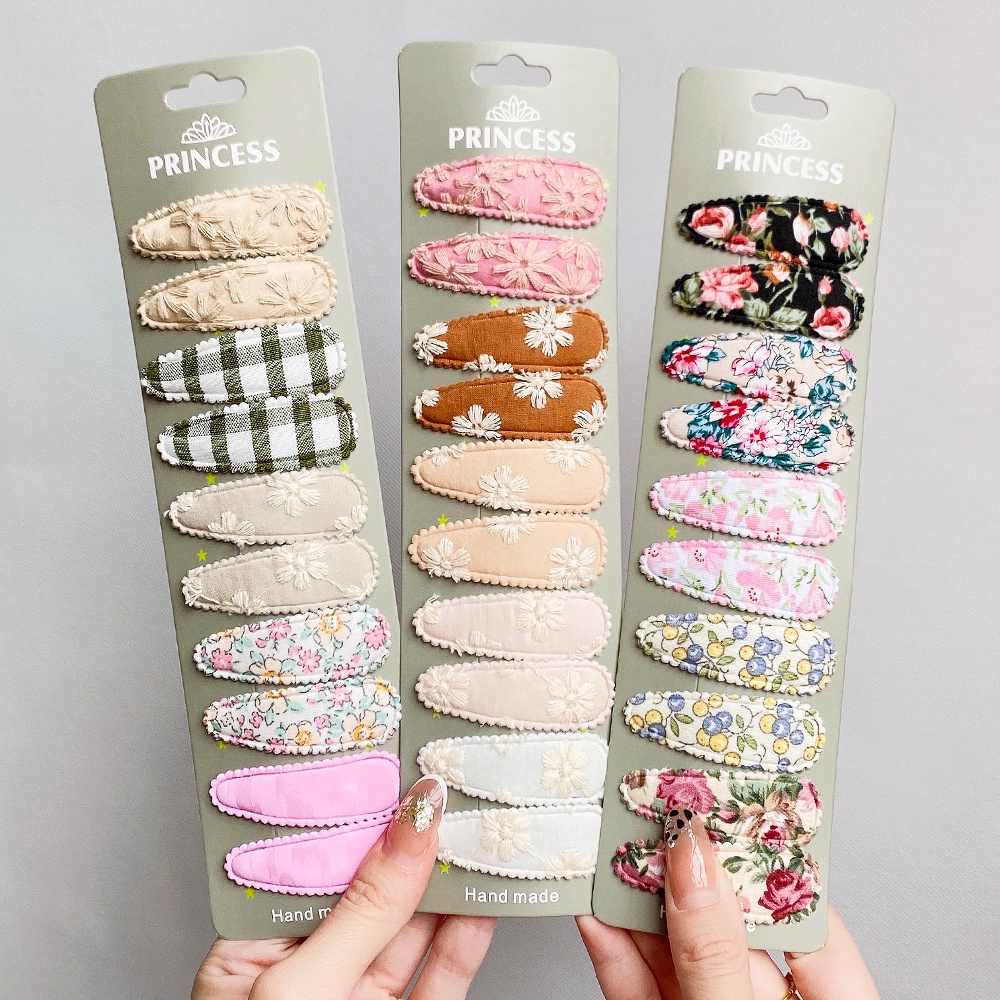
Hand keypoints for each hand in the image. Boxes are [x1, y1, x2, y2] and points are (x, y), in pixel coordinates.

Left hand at [192, 776, 495, 999]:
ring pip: (413, 921)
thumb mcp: (307, 988)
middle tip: (452, 774)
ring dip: (451, 872)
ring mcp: (358, 995)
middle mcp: (307, 964)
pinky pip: (441, 968)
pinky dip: (469, 929)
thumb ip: (369, 903)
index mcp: (254, 944)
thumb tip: (418, 816)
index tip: (396, 752)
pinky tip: (486, 888)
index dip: (354, 801)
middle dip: (412, 832)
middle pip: (369, 881)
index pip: (308, 852)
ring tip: (481, 817)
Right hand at [577, 815, 878, 999]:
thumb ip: (715, 952)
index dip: (767, 856)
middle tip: (659, 808)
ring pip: (676, 953)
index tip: (728, 800)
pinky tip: (596, 914)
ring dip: (637, 904)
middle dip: (687, 870)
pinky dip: (612, 953)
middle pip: (730, 928)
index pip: (808, 920)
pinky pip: (637, 990)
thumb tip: (694, 859)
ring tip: (614, 844)